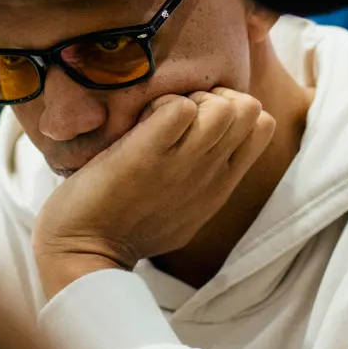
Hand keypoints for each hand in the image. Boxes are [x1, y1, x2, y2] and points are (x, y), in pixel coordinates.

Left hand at [33, 87, 275, 295]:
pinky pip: (177, 109)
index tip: (199, 117)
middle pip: (250, 108)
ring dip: (190, 99)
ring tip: (158, 118)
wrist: (84, 252)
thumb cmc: (128, 228)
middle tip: (179, 113)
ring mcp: (181, 166)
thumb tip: (210, 148)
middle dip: (216, 96)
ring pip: (223, 107)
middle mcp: (210, 174)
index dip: (234, 107)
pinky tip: (140, 122)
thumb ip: (204, 180)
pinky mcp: (147, 157)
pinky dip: (159, 104)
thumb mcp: (185, 209)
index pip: (263, 124)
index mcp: (221, 185)